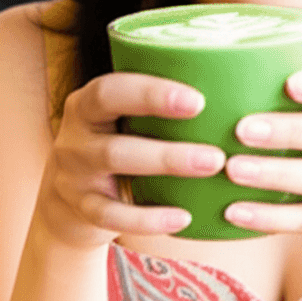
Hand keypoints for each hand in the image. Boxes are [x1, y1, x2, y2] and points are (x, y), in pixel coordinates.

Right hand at [35, 72, 224, 249]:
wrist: (68, 201)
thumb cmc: (117, 143)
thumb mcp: (122, 119)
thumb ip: (158, 105)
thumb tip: (233, 82)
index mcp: (87, 104)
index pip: (111, 91)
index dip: (151, 94)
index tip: (198, 101)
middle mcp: (76, 136)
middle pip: (115, 138)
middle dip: (168, 145)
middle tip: (218, 154)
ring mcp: (75, 175)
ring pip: (116, 168)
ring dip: (165, 167)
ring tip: (211, 169)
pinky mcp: (82, 210)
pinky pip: (113, 216)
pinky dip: (148, 219)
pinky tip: (184, 217)